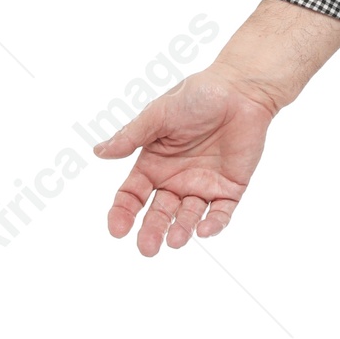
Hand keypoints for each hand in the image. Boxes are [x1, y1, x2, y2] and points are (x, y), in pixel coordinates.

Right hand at [94, 71, 277, 255]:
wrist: (240, 90)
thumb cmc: (196, 96)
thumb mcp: (158, 115)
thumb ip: (131, 137)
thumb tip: (99, 152)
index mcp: (154, 164)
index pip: (132, 196)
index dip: (123, 213)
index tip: (117, 230)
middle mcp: (175, 179)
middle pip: (159, 212)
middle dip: (152, 231)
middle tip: (147, 248)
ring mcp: (203, 185)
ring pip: (188, 216)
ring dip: (181, 230)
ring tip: (175, 240)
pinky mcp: (230, 188)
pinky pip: (221, 212)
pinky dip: (214, 224)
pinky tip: (204, 230)